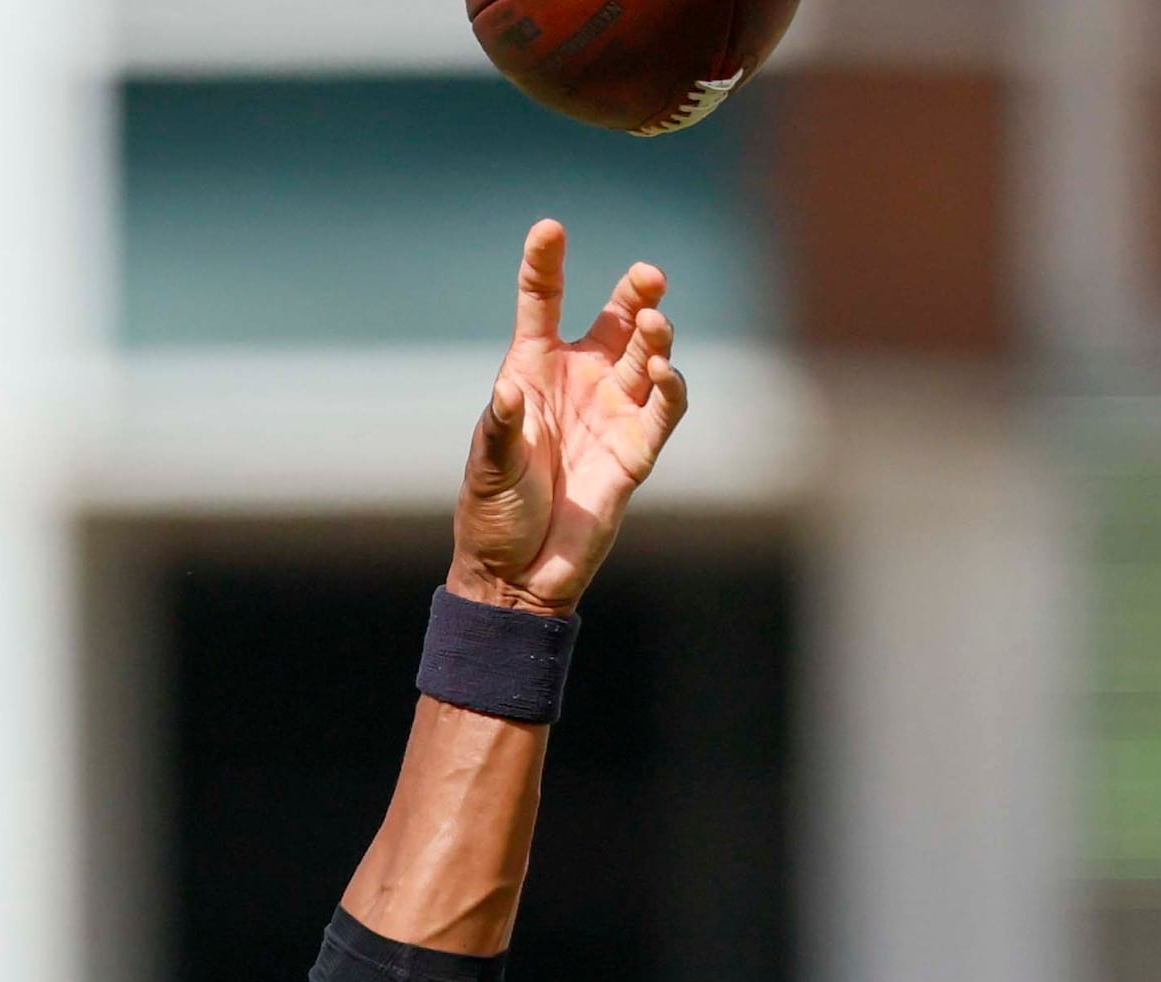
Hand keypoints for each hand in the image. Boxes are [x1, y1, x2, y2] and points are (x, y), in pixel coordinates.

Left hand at [450, 220, 687, 616]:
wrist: (518, 573)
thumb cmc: (494, 513)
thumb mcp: (489, 467)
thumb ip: (502, 428)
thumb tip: (509, 390)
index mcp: (532, 372)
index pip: (542, 303)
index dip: (547, 264)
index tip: (550, 228)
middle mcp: (579, 382)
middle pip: (614, 320)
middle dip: (634, 295)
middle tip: (648, 277)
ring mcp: (612, 412)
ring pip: (646, 355)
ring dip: (655, 336)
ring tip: (655, 324)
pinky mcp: (637, 449)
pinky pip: (664, 408)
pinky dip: (671, 387)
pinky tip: (666, 372)